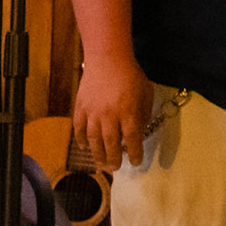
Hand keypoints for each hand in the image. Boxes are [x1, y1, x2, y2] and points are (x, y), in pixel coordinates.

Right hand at [73, 54, 154, 170]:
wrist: (108, 57)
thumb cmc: (130, 74)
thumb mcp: (145, 93)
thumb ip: (144, 113)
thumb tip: (140, 131)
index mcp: (128, 111)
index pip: (132, 139)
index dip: (135, 153)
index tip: (136, 162)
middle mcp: (109, 114)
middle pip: (111, 143)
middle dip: (114, 158)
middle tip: (115, 167)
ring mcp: (92, 111)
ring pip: (93, 139)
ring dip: (97, 154)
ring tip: (101, 163)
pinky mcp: (80, 106)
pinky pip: (79, 128)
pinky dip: (81, 140)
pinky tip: (85, 148)